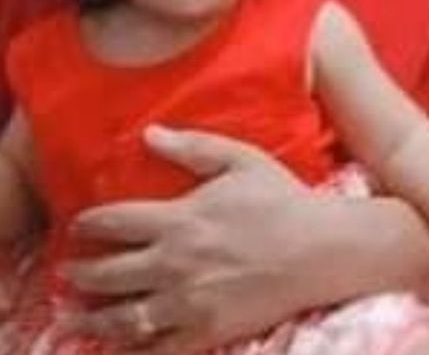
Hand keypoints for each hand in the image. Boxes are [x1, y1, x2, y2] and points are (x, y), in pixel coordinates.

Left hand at [64, 125, 320, 353]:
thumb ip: (192, 146)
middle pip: (105, 275)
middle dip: (79, 275)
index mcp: (178, 219)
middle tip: (69, 275)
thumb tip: (148, 133)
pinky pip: (156, 348)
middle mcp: (173, 263)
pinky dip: (132, 348)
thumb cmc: (283, 200)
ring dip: (91, 319)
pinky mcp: (205, 330)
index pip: (113, 223)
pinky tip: (121, 344)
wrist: (321, 249)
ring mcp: (187, 301)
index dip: (87, 224)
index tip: (78, 226)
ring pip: (121, 318)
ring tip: (77, 317)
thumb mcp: (241, 160)